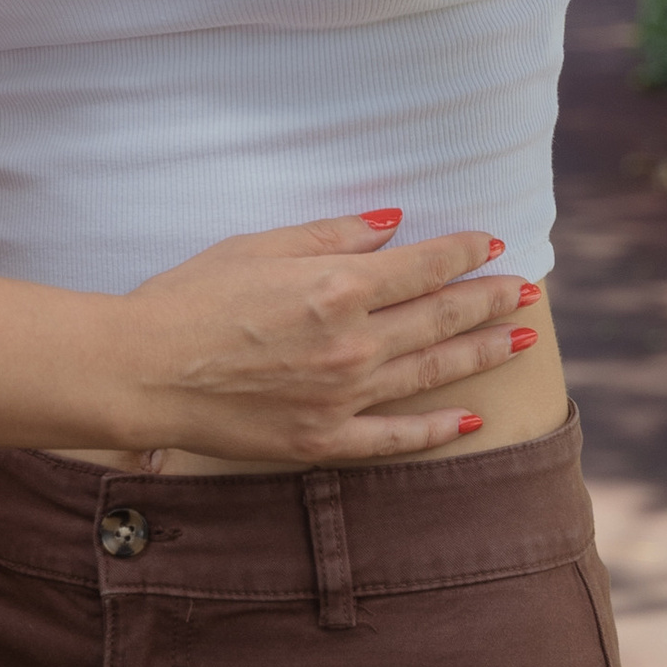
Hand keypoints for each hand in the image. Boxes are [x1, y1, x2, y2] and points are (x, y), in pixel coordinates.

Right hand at [123, 210, 534, 461]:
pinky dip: (438, 427)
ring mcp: (343, 396)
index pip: (423, 265)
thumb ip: (331, 236)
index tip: (490, 243)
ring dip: (481, 351)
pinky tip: (471, 416)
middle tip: (525, 290)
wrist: (141, 372)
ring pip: (432, 371)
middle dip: (488, 299)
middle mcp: (353, 342)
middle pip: (440, 316)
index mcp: (338, 286)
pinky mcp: (324, 439)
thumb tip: (392, 227)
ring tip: (520, 337)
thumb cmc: (188, 298)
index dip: (463, 251)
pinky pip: (396, 436)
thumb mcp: (257, 247)